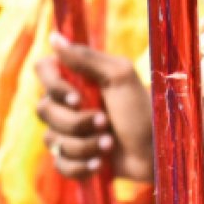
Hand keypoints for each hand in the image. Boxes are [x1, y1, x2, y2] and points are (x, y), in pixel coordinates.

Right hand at [35, 33, 153, 180]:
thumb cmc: (144, 109)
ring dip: (85, 145)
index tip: (77, 98)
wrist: (160, 149)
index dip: (53, 86)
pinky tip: (100, 164)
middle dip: (77, 122)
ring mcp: (70, 131)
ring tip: (110, 145)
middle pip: (43, 110)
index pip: (43, 70)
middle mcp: (70, 102)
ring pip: (52, 140)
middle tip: (106, 123)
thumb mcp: (120, 77)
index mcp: (79, 78)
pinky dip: (81, 166)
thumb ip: (86, 58)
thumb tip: (53, 37)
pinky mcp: (75, 157)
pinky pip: (60, 164)